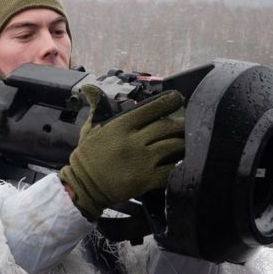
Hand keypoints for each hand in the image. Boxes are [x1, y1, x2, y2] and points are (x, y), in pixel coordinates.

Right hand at [60, 85, 184, 220]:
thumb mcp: (89, 128)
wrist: (83, 186)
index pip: (152, 109)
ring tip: (189, 141)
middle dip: (181, 124)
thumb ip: (97, 106)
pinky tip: (183, 162)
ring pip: (173, 147)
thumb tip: (89, 87)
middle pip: (167, 127)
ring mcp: (142, 161)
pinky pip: (171, 170)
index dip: (169, 102)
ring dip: (183, 143)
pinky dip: (179, 165)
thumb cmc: (87, 156)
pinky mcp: (146, 180)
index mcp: (120, 126)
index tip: (178, 99)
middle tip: (188, 122)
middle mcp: (133, 141)